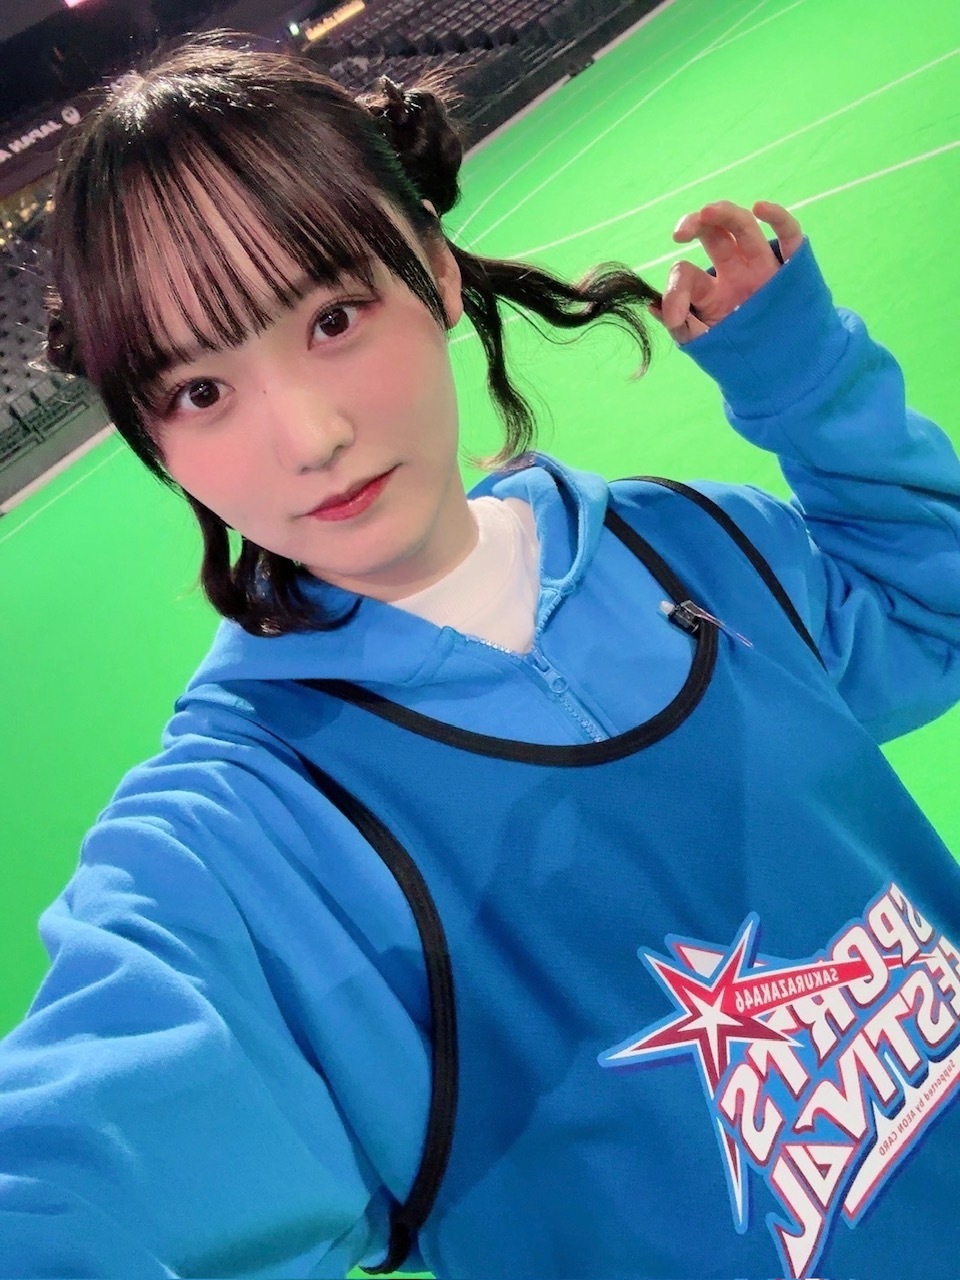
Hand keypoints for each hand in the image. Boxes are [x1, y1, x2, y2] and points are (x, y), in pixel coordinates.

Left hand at [650, 200, 803, 343]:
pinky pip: (788, 237)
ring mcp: (762, 269)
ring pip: (744, 228)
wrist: (782, 373)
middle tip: (680, 233)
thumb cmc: (739, 355)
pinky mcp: (790, 271)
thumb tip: (651, 305)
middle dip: (695, 224)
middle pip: (713, 235)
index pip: (688, 274)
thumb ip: (680, 326)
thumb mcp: (704, 344)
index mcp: (710, 291)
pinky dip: (777, 218)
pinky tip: (761, 208)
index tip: (673, 316)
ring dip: (726, 214)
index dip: (676, 289)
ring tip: (707, 212)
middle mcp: (734, 273)